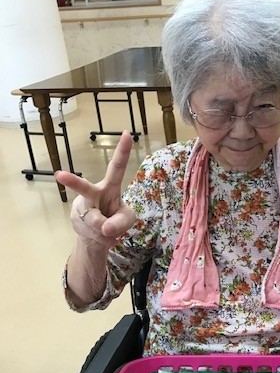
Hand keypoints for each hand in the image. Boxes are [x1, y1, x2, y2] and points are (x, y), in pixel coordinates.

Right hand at [55, 131, 136, 247]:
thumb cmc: (115, 220)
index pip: (117, 167)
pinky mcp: (76, 220)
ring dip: (105, 230)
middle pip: (83, 187)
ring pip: (94, 221)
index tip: (127, 133)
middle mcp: (93, 192)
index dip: (123, 151)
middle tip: (59, 175)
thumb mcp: (128, 220)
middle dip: (72, 182)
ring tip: (107, 230)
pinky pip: (92, 233)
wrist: (96, 236)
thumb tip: (105, 228)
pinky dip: (101, 239)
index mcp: (111, 186)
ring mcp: (82, 206)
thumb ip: (122, 222)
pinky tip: (99, 234)